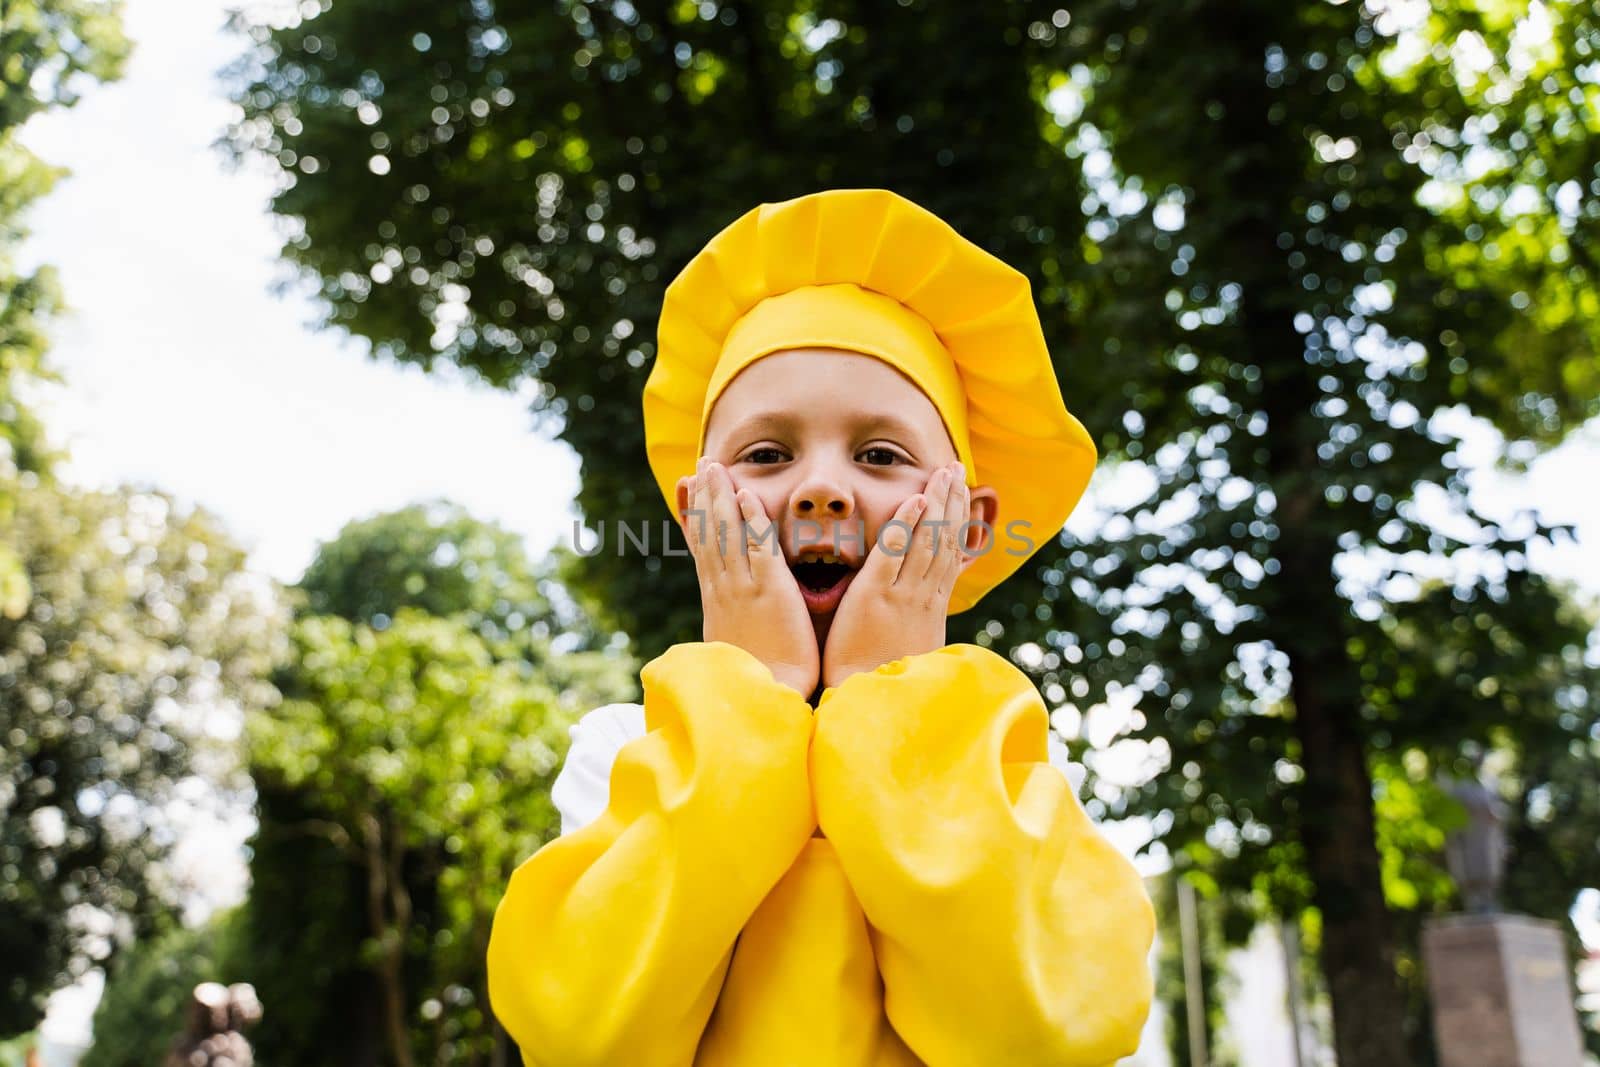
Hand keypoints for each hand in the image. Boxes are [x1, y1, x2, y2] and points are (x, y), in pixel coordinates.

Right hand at [677, 457, 819, 697]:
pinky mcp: (767, 591)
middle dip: (704, 495)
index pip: (702, 547)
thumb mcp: (736, 645)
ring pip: (726, 532)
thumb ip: (733, 624)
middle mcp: (723, 588)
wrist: (764, 700)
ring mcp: (742, 587)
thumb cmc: (757, 680)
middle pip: (709, 532)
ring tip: (714, 467)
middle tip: (701, 465)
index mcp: (717, 599)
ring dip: (720, 496)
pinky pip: (757, 547)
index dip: (693, 514)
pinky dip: (750, 519)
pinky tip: (745, 495)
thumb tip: (725, 620)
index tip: (686, 487)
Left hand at [821, 461, 970, 689]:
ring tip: (943, 473)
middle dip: (952, 501)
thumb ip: (917, 616)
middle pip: (945, 539)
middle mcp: (924, 595)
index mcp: (931, 604)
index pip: (949, 553)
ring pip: (928, 540)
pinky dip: (906, 526)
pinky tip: (914, 501)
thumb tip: (926, 603)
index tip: (961, 492)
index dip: (956, 519)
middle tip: (956, 469)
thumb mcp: (911, 642)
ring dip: (937, 503)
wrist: (870, 702)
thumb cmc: (882, 676)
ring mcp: (904, 595)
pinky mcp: (877, 597)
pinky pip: (895, 555)